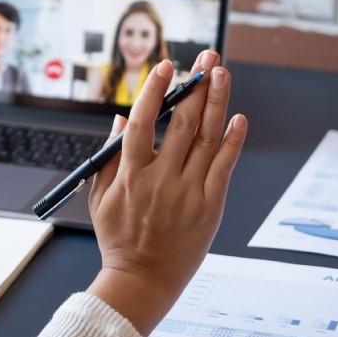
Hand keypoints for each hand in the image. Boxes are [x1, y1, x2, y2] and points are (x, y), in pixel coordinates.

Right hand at [84, 51, 246, 336]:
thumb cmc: (118, 236)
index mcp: (130, 174)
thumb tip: (122, 118)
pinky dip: (232, 141)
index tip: (166, 66)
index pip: (143, 123)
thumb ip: (109, 155)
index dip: (154, 91)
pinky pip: (224, 168)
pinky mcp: (210, 206)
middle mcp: (161, 180)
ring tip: (222, 74)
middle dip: (196, 86)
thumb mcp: (99, 195)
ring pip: (207, 139)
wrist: (143, 278)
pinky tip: (238, 118)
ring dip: (216, 103)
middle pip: (182, 124)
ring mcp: (188, 192)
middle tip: (206, 58)